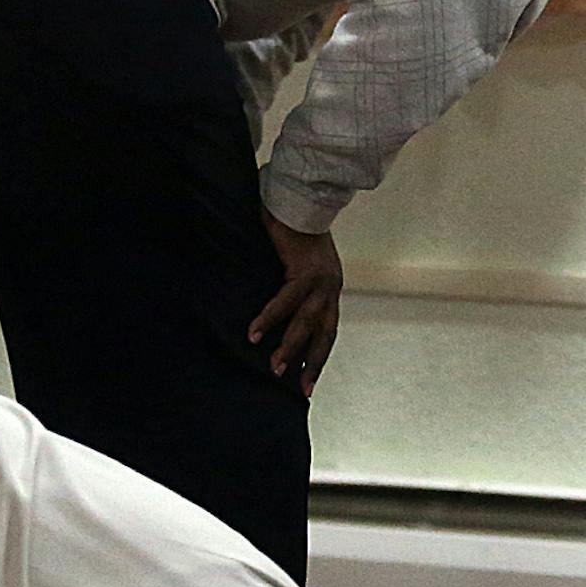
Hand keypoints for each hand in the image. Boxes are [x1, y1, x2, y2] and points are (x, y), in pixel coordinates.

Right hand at [249, 212, 341, 395]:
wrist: (298, 197)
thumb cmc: (292, 227)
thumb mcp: (294, 263)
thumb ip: (288, 285)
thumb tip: (270, 312)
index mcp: (329, 288)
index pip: (327, 329)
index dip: (318, 355)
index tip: (309, 379)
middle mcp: (330, 287)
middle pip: (324, 334)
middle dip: (312, 363)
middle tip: (300, 389)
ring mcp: (321, 279)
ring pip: (306, 322)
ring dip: (290, 346)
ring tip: (275, 368)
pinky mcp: (305, 270)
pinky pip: (286, 301)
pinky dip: (270, 317)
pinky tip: (255, 333)